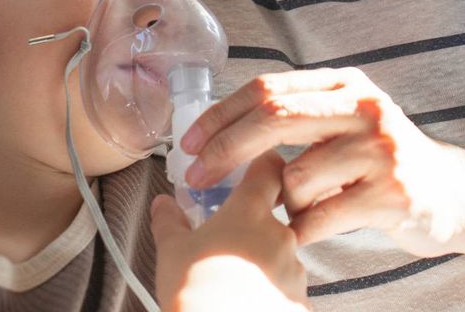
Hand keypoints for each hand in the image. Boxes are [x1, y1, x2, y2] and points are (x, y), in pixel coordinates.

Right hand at [151, 151, 307, 311]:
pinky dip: (270, 291)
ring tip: (234, 278)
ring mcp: (295, 271)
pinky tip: (249, 301)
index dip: (260, 166)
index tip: (247, 172)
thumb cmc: (195, 292)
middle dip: (253, 225)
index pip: (270, 167)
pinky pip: (286, 288)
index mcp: (250, 212)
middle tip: (227, 239)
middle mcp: (281, 235)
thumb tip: (163, 203)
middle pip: (275, 216)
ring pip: (281, 253)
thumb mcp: (171, 252)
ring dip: (262, 259)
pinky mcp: (301, 302)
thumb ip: (169, 221)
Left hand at [180, 68, 464, 253]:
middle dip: (225, 149)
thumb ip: (298, 115)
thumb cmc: (380, 161)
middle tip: (196, 175)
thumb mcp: (345, 121)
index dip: (221, 115)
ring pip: (295, 178)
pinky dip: (302, 228)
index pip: (267, 89)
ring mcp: (381, 150)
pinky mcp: (392, 193)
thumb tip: (218, 130)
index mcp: (345, 85)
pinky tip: (314, 227)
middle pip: (274, 119)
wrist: (453, 194)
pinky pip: (318, 216)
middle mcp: (365, 108)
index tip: (189, 142)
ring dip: (282, 202)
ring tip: (302, 207)